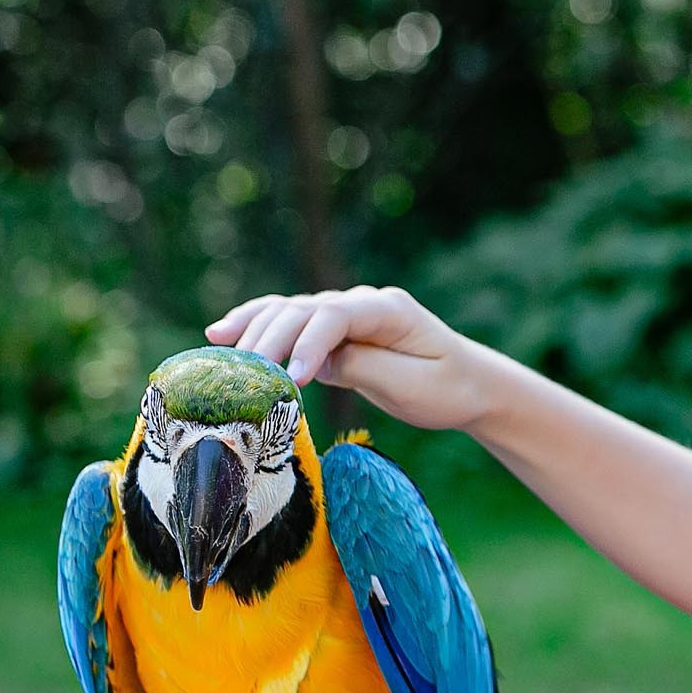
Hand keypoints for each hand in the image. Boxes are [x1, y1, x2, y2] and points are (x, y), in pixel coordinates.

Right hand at [205, 285, 490, 433]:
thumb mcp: (412, 386)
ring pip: (289, 310)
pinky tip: (223, 334)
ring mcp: (345, 314)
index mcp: (389, 310)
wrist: (470, 385)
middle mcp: (362, 303)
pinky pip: (289, 324)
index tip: (292, 379)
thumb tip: (316, 362)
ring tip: (221, 351)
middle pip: (304, 310)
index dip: (308, 343)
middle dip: (271, 340)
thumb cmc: (447, 388)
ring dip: (254, 328)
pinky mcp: (332, 333)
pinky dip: (257, 326)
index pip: (336, 315)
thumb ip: (364, 369)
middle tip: (246, 378)